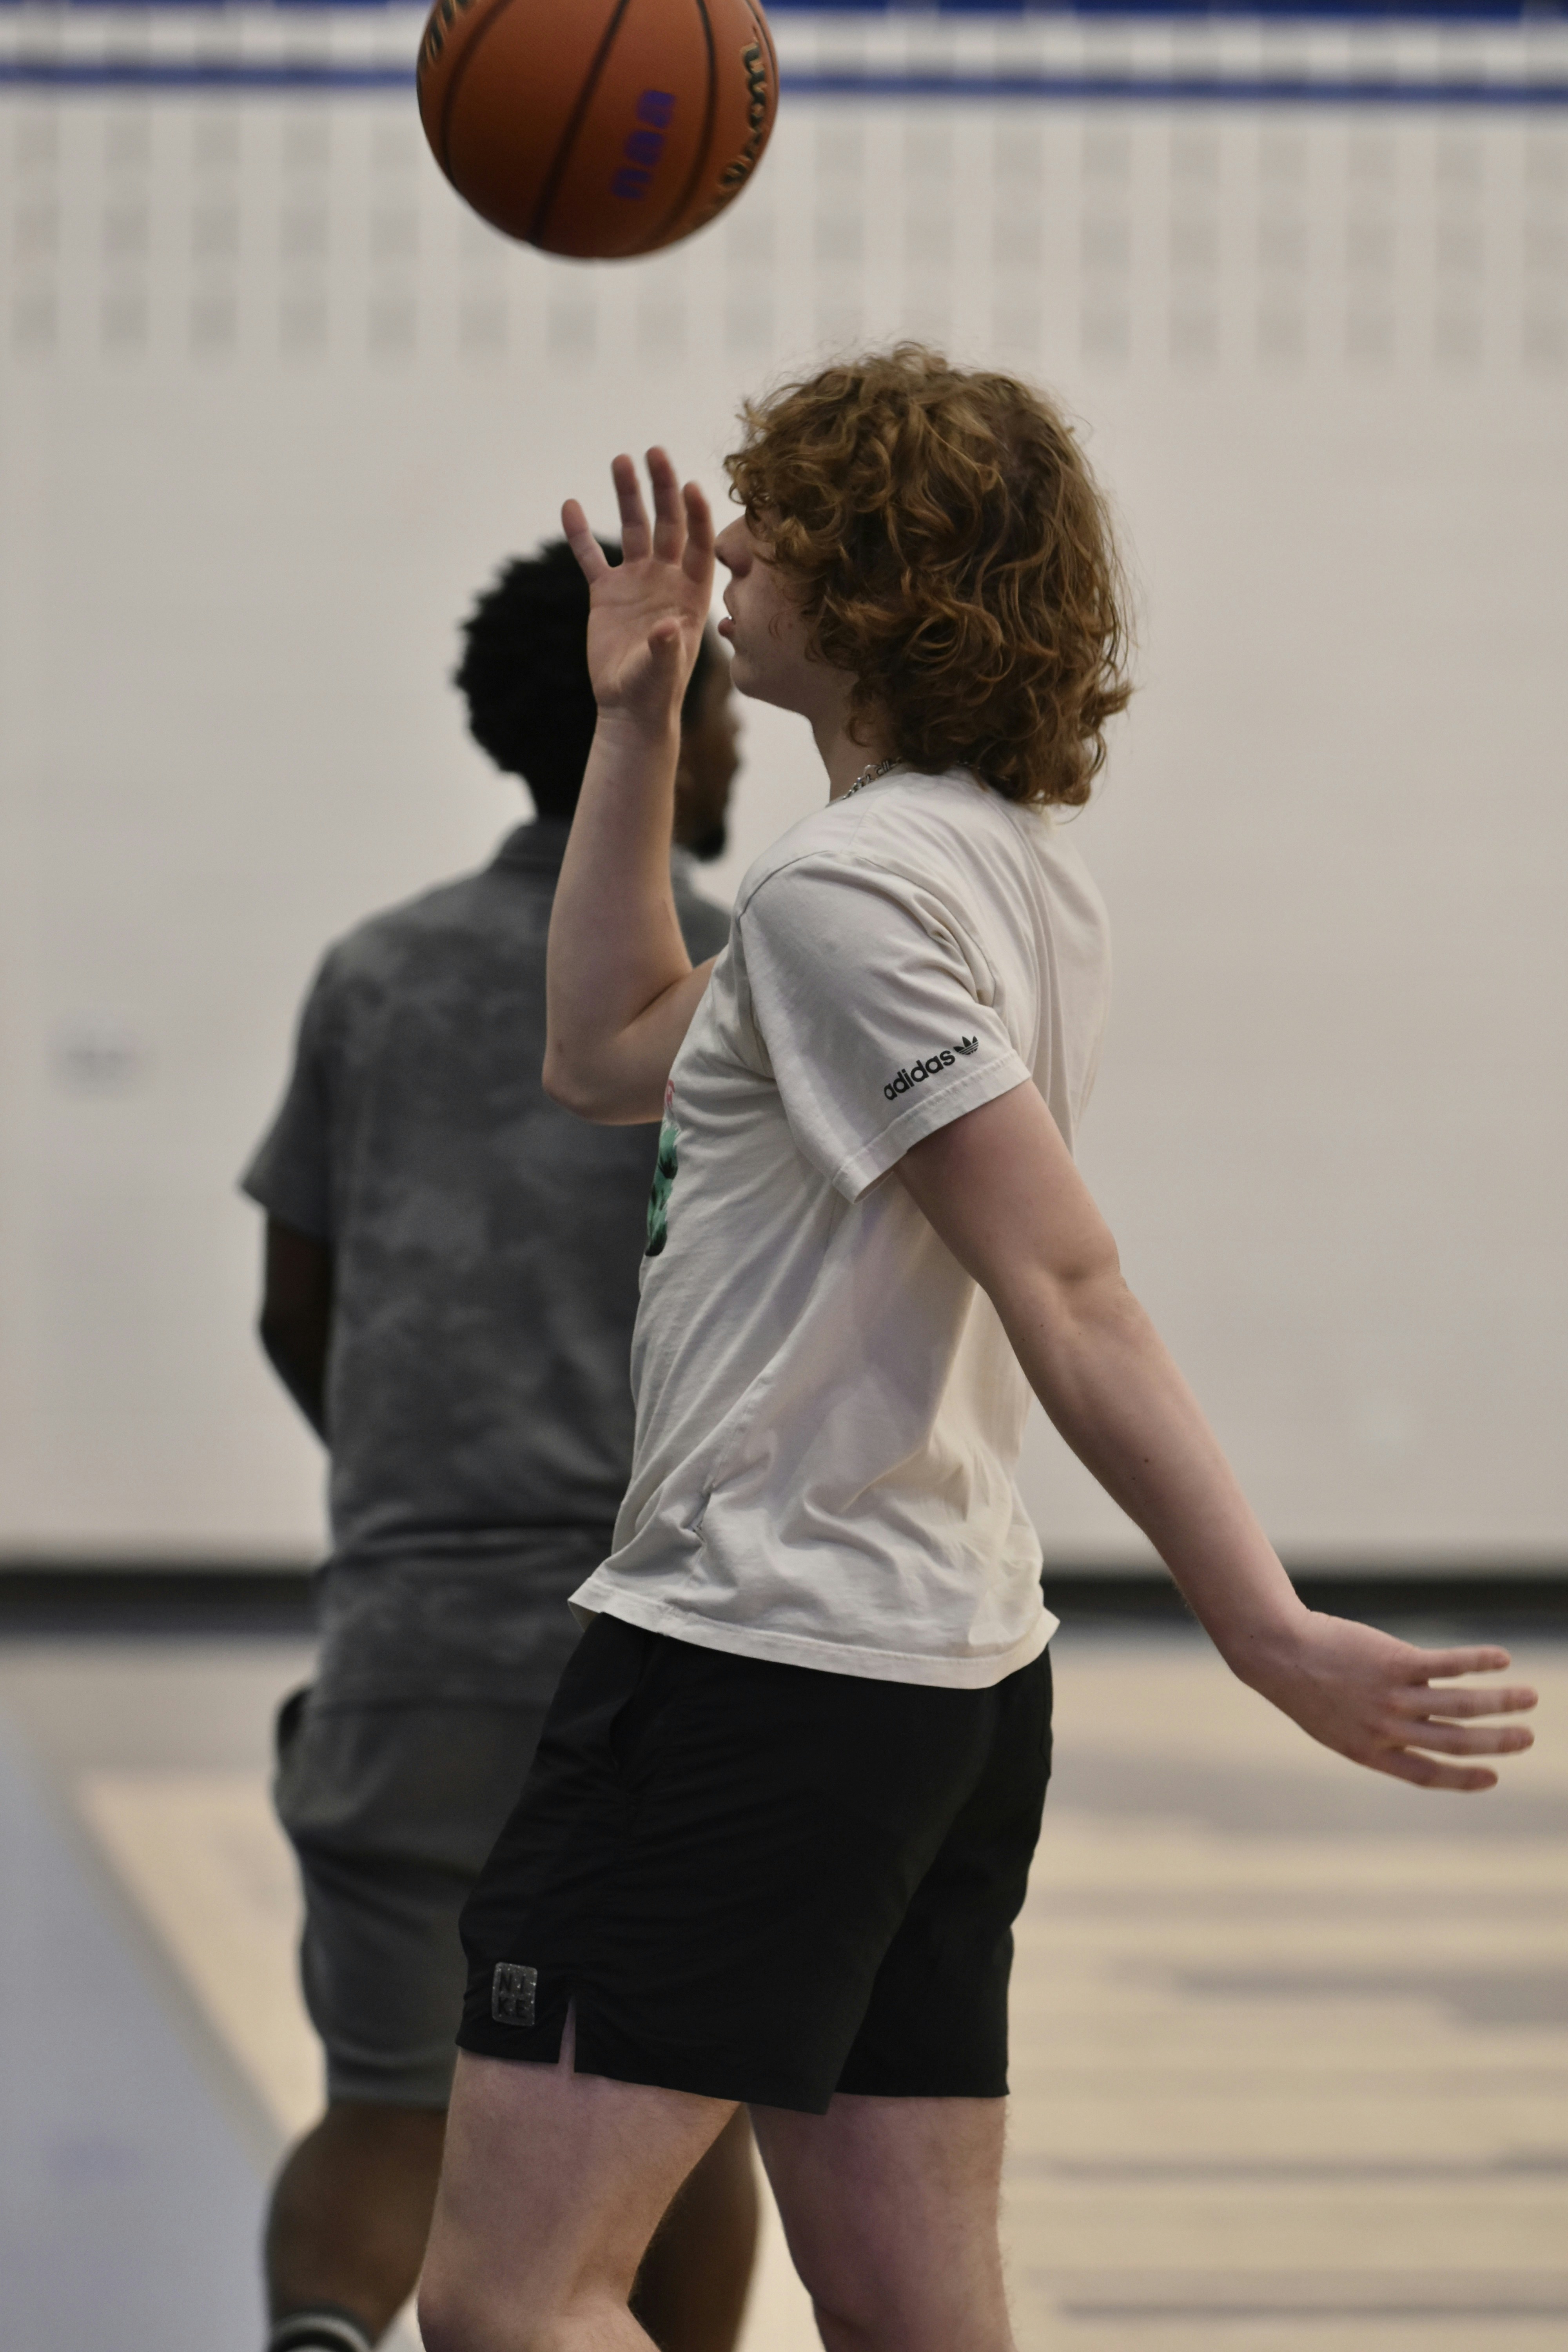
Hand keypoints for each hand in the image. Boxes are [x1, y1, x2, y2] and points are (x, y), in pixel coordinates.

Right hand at [562, 448, 713, 734]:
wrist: (629, 707)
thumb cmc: (655, 692)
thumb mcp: (663, 672)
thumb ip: (667, 649)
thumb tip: (668, 626)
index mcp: (691, 593)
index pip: (699, 545)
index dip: (697, 516)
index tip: (692, 486)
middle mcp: (667, 579)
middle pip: (668, 524)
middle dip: (663, 489)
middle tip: (656, 452)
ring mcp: (636, 582)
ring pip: (633, 530)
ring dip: (628, 496)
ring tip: (620, 460)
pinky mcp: (606, 593)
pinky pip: (591, 557)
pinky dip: (581, 534)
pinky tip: (571, 506)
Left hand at [1240, 1611, 1536, 1790]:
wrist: (1278, 1653)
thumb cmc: (1304, 1686)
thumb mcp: (1334, 1724)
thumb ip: (1375, 1730)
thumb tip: (1420, 1717)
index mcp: (1370, 1752)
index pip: (1428, 1774)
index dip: (1465, 1779)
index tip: (1494, 1776)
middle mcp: (1386, 1729)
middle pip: (1455, 1742)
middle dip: (1497, 1742)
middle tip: (1529, 1738)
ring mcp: (1392, 1696)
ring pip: (1461, 1705)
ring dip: (1502, 1702)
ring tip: (1530, 1697)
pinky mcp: (1395, 1661)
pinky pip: (1447, 1665)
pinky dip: (1479, 1662)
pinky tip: (1502, 1658)